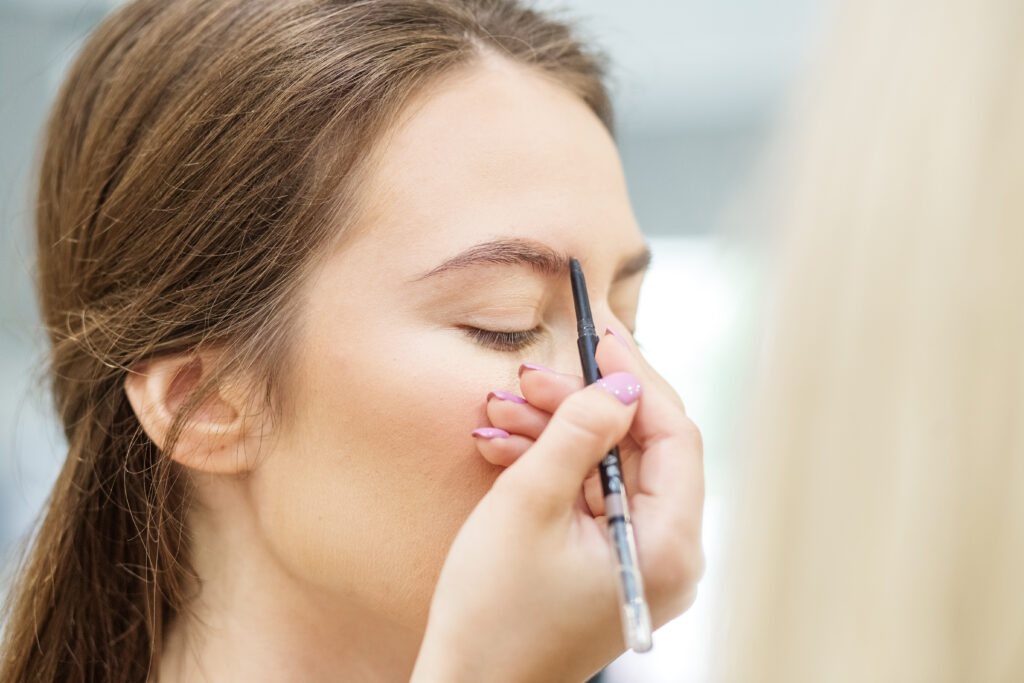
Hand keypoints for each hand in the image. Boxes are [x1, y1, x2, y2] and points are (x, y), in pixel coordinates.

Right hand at [411, 329, 703, 682]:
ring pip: (610, 469)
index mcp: (666, 546)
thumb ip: (578, 434)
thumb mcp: (529, 506)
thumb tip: (619, 384)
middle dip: (582, 407)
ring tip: (501, 411)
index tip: (602, 339)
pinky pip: (591, 498)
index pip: (673, 437)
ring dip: (557, 434)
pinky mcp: (610, 564)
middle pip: (640, 450)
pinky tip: (505, 448)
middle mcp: (667, 554)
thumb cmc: (494, 614)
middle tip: (531, 377)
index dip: (637, 381)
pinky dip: (553, 469)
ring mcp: (639, 560)